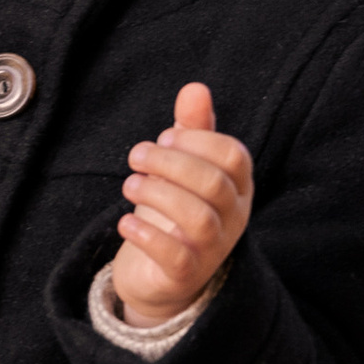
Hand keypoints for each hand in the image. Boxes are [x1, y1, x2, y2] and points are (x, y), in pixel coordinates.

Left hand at [111, 81, 252, 323]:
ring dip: (157, 195)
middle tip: (135, 156)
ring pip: (199, 218)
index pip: (233, 155)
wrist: (161, 275)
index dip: (196, 141)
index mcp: (238, 186)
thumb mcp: (183, 166)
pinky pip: (177, 256)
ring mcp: (213, 249)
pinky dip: (148, 236)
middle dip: (170, 163)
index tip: (163, 137)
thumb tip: (195, 88)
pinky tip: (125, 222)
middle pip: (214, 184)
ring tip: (129, 186)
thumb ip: (191, 130)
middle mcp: (233, 218)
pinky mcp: (186, 275)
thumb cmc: (175, 210)